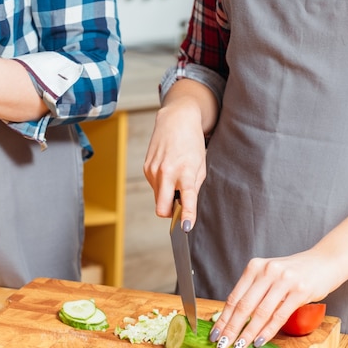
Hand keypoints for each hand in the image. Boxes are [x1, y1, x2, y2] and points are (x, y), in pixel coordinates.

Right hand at [143, 97, 206, 227]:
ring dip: (167, 195)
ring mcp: (153, 171)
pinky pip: (154, 187)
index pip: (186, 198)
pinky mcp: (146, 168)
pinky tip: (168, 170)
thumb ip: (193, 187)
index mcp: (185, 171)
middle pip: (161, 208)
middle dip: (168, 213)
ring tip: (176, 177)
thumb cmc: (192, 142)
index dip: (186, 215)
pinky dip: (162, 185)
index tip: (186, 227)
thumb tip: (184, 207)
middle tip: (179, 209)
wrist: (176, 120)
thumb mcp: (200, 164)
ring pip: (158, 198)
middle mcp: (166, 172)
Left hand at [209, 249, 335, 347]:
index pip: (234, 297)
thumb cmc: (293, 273)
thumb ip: (254, 290)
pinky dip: (267, 331)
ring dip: (247, 333)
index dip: (222, 318)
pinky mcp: (300, 291)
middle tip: (222, 344)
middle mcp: (266, 271)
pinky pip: (279, 316)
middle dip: (230, 328)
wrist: (325, 261)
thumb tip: (232, 318)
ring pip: (260, 313)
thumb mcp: (269, 275)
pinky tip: (259, 342)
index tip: (214, 333)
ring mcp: (283, 281)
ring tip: (238, 347)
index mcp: (254, 267)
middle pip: (243, 306)